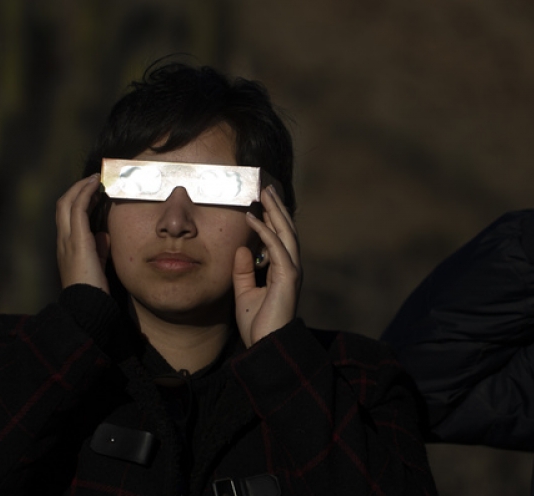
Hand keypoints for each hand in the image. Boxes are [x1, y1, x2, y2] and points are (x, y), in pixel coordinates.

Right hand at [55, 174, 108, 291]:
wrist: (86, 305)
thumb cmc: (93, 288)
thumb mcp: (96, 263)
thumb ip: (98, 248)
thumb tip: (104, 235)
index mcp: (66, 246)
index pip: (66, 215)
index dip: (77, 200)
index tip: (93, 191)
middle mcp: (62, 240)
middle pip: (62, 204)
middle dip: (77, 189)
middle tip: (94, 180)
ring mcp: (67, 239)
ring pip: (67, 203)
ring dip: (82, 187)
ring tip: (96, 178)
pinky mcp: (77, 240)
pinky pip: (78, 209)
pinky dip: (86, 194)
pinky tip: (96, 186)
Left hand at [233, 186, 300, 347]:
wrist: (265, 347)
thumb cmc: (258, 325)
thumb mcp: (245, 293)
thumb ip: (243, 271)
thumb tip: (241, 248)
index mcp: (282, 270)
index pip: (279, 237)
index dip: (272, 218)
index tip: (262, 200)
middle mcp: (290, 267)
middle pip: (286, 229)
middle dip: (277, 207)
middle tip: (266, 187)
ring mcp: (292, 271)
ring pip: (286, 232)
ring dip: (275, 211)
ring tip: (264, 192)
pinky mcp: (288, 277)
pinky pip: (276, 247)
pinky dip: (264, 230)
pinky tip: (252, 218)